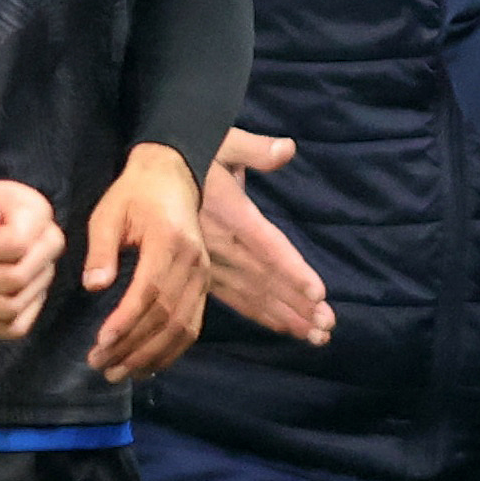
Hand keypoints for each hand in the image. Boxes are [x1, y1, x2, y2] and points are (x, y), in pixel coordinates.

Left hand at [80, 141, 212, 386]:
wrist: (172, 178)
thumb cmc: (134, 195)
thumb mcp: (108, 214)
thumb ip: (101, 250)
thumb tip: (94, 286)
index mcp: (168, 240)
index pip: (150, 291)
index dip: (127, 321)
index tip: (101, 342)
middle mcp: (193, 262)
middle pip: (166, 316)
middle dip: (133, 347)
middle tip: (100, 365)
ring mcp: (202, 277)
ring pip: (182, 328)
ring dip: (150, 356)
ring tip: (118, 372)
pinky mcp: (204, 287)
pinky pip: (192, 326)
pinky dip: (170, 351)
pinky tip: (146, 366)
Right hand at [194, 124, 331, 346]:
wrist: (152, 174)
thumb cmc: (194, 157)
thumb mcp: (224, 143)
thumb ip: (255, 150)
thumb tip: (287, 148)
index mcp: (231, 212)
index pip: (266, 244)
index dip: (290, 268)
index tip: (317, 293)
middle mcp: (222, 243)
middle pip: (265, 278)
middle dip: (296, 305)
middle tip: (327, 328)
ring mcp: (212, 263)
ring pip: (252, 294)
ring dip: (285, 316)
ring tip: (315, 337)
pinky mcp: (204, 274)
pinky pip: (235, 298)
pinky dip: (261, 314)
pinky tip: (284, 328)